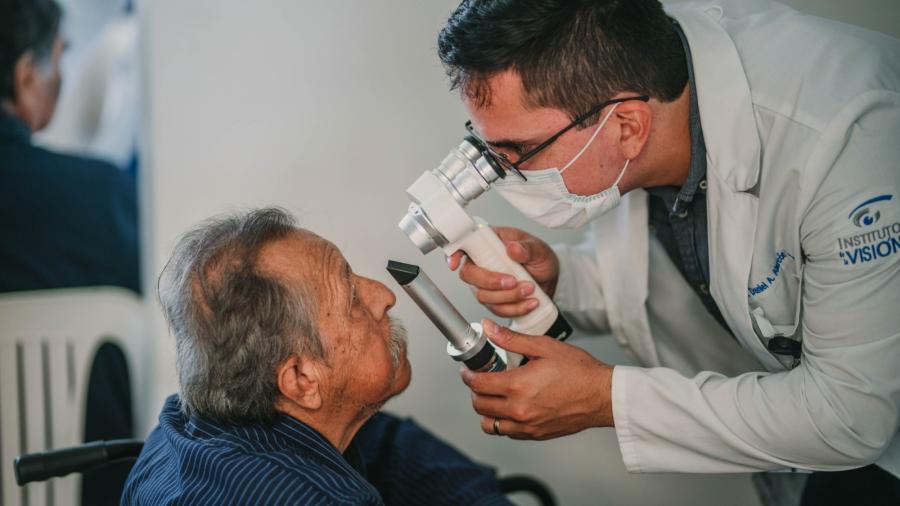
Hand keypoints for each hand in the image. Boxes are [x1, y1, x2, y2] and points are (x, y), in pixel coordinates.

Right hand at [448, 227, 559, 317]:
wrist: (549, 280)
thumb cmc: (540, 258)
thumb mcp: (539, 249)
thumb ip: (528, 248)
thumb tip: (513, 248)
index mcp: (490, 243)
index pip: (464, 245)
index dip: (454, 254)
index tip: (455, 263)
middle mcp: (483, 263)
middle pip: (469, 275)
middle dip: (490, 282)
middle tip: (512, 281)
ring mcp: (486, 284)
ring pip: (483, 296)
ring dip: (508, 297)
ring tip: (529, 289)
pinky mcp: (494, 301)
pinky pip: (497, 310)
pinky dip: (515, 308)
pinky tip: (530, 302)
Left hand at [460, 320, 614, 439]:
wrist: (602, 396)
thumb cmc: (579, 370)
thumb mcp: (544, 347)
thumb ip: (512, 339)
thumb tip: (489, 329)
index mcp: (519, 386)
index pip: (478, 384)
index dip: (468, 376)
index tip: (468, 370)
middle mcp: (520, 409)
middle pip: (479, 406)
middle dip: (475, 391)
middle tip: (481, 380)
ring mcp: (527, 425)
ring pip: (489, 425)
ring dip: (486, 410)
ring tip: (494, 396)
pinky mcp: (536, 434)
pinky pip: (508, 432)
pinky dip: (502, 421)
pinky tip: (511, 406)